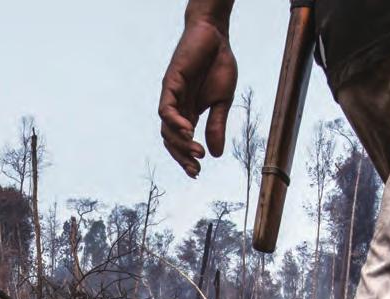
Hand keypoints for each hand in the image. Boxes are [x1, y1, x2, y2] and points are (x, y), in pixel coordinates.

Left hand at [159, 18, 237, 177]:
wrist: (215, 36)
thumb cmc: (218, 65)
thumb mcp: (222, 102)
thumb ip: (217, 126)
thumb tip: (215, 154)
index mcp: (189, 112)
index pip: (182, 141)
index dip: (186, 158)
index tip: (197, 172)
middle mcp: (178, 106)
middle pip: (171, 139)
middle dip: (181, 156)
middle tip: (195, 168)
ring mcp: (172, 95)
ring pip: (167, 127)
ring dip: (180, 142)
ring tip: (196, 151)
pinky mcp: (171, 82)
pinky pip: (166, 108)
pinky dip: (175, 122)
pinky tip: (188, 131)